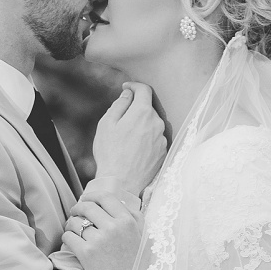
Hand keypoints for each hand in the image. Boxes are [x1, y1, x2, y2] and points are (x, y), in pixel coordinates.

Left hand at [61, 194, 143, 269]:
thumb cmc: (140, 265)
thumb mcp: (144, 235)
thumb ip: (134, 216)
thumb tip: (120, 202)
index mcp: (128, 220)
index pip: (105, 197)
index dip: (91, 196)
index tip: (86, 200)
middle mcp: (113, 227)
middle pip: (87, 208)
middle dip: (77, 208)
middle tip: (74, 213)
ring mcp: (99, 240)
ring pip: (75, 222)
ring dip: (70, 224)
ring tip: (71, 229)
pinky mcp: (87, 254)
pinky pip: (69, 237)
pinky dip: (66, 237)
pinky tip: (70, 241)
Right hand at [91, 83, 165, 198]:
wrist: (121, 183)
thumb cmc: (110, 152)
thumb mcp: (107, 124)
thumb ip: (119, 104)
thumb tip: (128, 94)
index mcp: (143, 112)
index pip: (144, 89)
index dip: (134, 86)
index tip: (126, 88)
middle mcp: (157, 123)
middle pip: (148, 107)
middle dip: (136, 108)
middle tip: (120, 119)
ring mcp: (162, 139)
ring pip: (152, 123)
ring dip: (142, 124)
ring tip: (126, 138)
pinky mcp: (163, 152)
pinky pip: (156, 138)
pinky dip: (147, 138)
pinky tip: (134, 149)